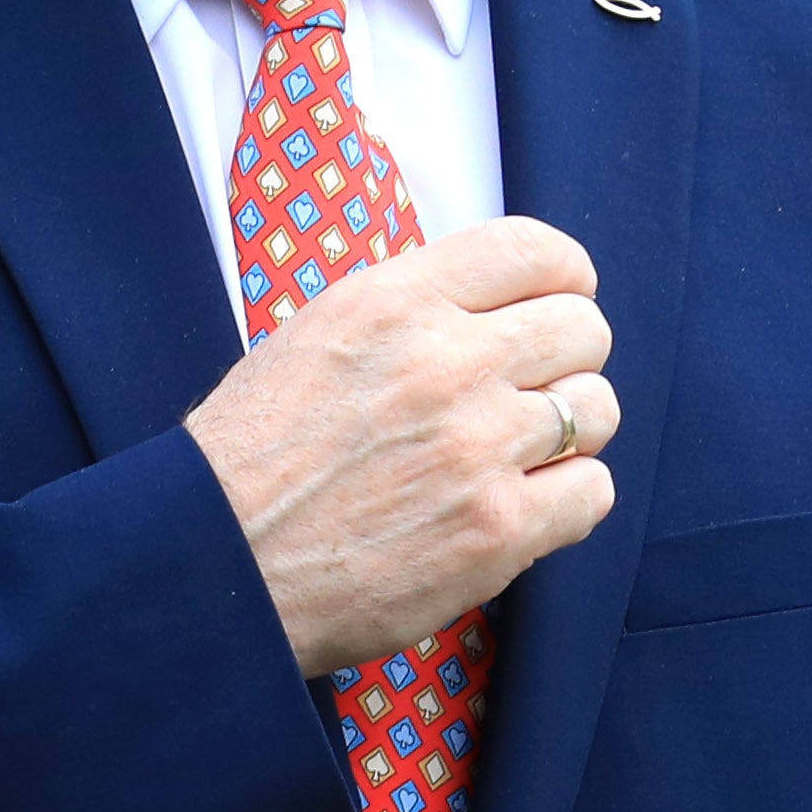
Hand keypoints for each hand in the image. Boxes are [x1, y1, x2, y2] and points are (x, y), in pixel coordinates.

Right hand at [183, 215, 617, 673]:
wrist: (213, 562)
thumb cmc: (250, 457)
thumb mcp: (315, 337)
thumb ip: (407, 312)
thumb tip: (487, 304)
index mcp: (394, 302)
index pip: (534, 250)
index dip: (564, 277)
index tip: (560, 301)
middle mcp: (446, 363)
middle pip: (584, 328)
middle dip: (568, 357)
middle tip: (533, 391)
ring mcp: (478, 448)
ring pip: (597, 408)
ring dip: (570, 431)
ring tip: (523, 454)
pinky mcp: (497, 531)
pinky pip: (593, 492)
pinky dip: (568, 500)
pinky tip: (524, 507)